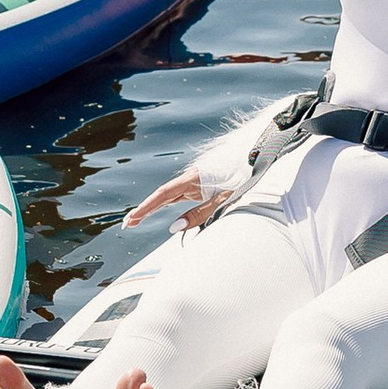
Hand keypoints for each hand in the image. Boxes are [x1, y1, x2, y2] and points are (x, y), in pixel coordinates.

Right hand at [123, 161, 238, 230]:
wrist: (260, 162)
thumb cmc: (245, 180)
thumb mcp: (224, 200)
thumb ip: (200, 214)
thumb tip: (174, 227)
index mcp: (194, 178)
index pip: (164, 194)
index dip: (147, 207)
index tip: (133, 218)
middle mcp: (191, 179)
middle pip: (162, 195)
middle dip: (144, 209)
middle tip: (127, 224)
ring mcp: (195, 182)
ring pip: (168, 196)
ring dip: (152, 207)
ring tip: (134, 221)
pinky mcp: (200, 186)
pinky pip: (178, 196)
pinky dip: (164, 204)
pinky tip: (155, 211)